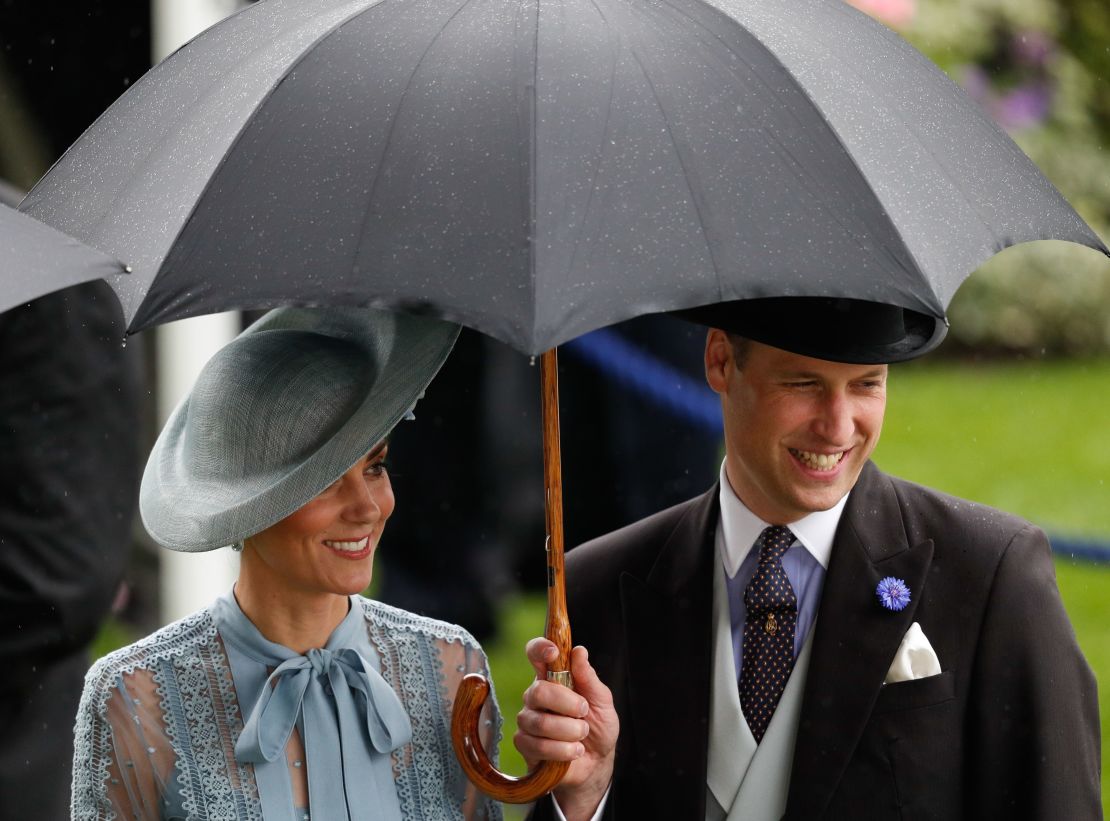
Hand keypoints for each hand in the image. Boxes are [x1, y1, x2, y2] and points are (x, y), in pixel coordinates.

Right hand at [514, 638, 617, 820]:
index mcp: (553, 678)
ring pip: (540, 723)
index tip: (553, 653)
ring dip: (569, 731)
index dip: (540, 649)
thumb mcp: (602, 701)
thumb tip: (579, 651)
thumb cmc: (598, 726)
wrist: (597, 762)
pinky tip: (574, 751)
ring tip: (582, 735)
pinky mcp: (525, 745)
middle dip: (567, 704)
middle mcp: (536, 696)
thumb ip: (589, 678)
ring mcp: (528, 720)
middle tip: (584, 712)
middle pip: (538, 691)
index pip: (536, 654)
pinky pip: (537, 746)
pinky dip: (563, 750)